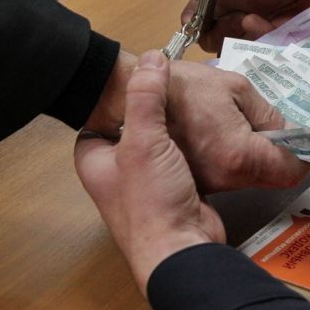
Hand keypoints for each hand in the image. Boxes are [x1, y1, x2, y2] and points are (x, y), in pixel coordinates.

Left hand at [75, 50, 225, 295]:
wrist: (181, 251)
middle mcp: (116, 172)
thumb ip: (146, 98)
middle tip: (184, 93)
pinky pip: (188, 163)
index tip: (153, 79)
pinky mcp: (177, 195)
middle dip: (163, 115)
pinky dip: (200, 153)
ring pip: (166, 147)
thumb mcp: (144, 142)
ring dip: (185, 134)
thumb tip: (152, 58)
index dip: (125, 98)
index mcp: (95, 158)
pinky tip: (214, 140)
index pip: (104, 116)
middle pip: (139, 130)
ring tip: (202, 111)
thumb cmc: (151, 200)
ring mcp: (148, 186)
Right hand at [166, 58, 309, 191]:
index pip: (290, 169)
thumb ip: (268, 114)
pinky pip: (233, 174)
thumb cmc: (183, 87)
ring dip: (264, 155)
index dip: (306, 155)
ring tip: (260, 125)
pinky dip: (242, 158)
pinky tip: (235, 134)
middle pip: (274, 176)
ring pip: (255, 176)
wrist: (128, 99)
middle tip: (291, 128)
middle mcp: (228, 177)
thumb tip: (290, 132)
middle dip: (287, 154)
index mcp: (240, 154)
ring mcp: (212, 183)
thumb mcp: (235, 88)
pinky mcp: (199, 180)